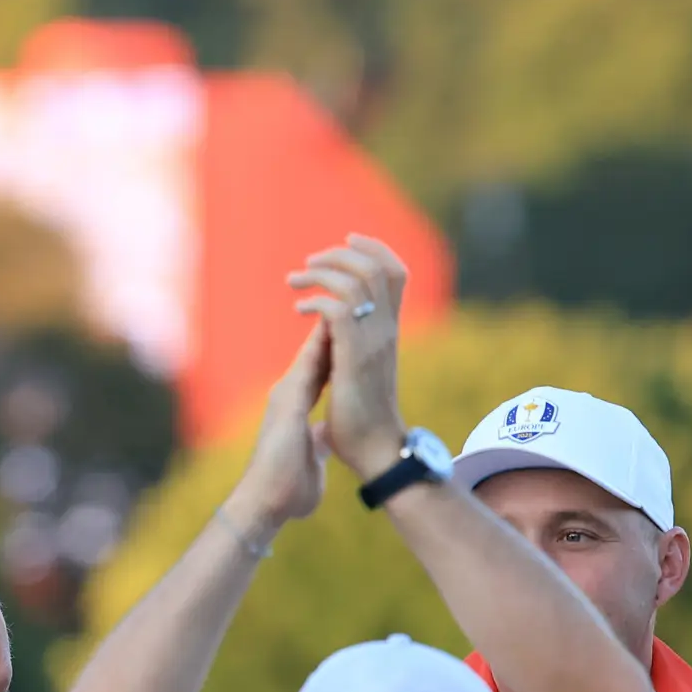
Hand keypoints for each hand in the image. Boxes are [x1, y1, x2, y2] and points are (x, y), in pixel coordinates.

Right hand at [225, 321, 332, 536]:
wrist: (265, 503)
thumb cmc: (287, 490)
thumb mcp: (309, 459)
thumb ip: (314, 443)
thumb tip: (323, 438)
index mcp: (296, 408)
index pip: (320, 368)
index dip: (334, 345)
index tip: (352, 326)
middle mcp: (288, 395)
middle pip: (317, 352)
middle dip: (333, 326)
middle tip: (351, 299)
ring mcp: (286, 395)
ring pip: (313, 351)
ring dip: (329, 326)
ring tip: (346, 300)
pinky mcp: (288, 400)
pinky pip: (310, 362)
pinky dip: (323, 342)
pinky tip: (336, 322)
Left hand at [285, 235, 408, 480]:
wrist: (373, 451)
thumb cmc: (362, 422)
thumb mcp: (360, 376)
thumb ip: (351, 355)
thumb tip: (332, 351)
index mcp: (389, 331)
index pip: (395, 273)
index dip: (374, 249)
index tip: (347, 240)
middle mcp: (386, 330)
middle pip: (377, 267)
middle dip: (340, 253)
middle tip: (308, 263)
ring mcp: (372, 342)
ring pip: (357, 281)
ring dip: (322, 272)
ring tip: (296, 280)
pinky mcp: (353, 357)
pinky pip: (337, 310)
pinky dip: (316, 301)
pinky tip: (300, 310)